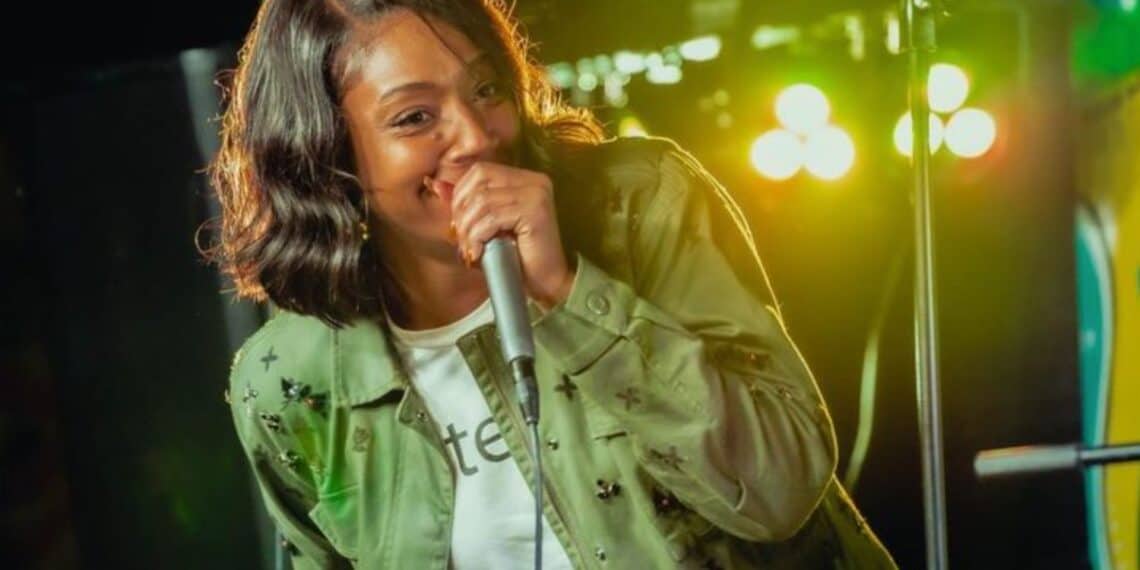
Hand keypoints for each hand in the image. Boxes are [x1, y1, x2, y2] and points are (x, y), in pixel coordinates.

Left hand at [449, 162, 572, 308]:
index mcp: (525, 179)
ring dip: (468, 229)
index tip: (458, 223)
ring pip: (482, 201)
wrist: (547, 283)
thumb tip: (436, 185)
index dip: (461, 194)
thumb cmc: (517, 256)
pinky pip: (492, 218)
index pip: (480, 171)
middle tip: (462, 238)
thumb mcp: (487, 226)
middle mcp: (534, 181)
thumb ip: (466, 204)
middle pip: (479, 180)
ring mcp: (537, 194)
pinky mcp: (536, 212)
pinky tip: (480, 253)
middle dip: (462, 211)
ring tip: (470, 249)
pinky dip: (478, 237)